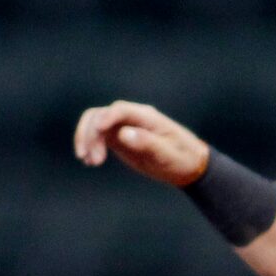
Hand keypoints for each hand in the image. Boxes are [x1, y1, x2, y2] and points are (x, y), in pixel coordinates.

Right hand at [73, 100, 209, 186]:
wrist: (188, 164)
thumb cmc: (182, 158)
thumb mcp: (169, 154)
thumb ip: (148, 143)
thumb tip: (124, 134)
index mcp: (147, 117)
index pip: (121, 110)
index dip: (107, 118)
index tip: (98, 130)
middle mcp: (131, 117)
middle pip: (101, 115)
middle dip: (92, 133)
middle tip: (92, 160)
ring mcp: (122, 125)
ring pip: (95, 123)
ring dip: (87, 139)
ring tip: (89, 161)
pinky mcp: (118, 137)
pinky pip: (98, 135)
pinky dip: (91, 145)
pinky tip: (89, 161)